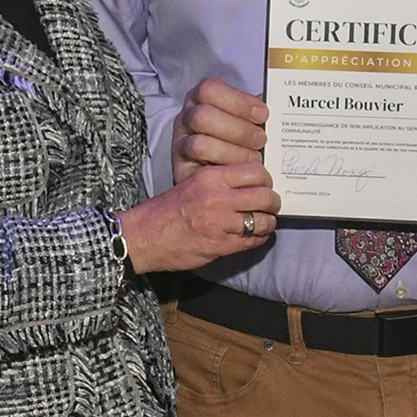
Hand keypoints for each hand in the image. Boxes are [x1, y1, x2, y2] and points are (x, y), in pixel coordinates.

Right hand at [120, 162, 279, 274]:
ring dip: (267, 223)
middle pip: (265, 196)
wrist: (143, 237)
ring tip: (262, 222)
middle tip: (270, 205)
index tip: (264, 185)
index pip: (255, 171)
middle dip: (273, 202)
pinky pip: (254, 241)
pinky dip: (258, 238)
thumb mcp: (193, 183)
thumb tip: (252, 182)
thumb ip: (221, 181)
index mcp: (210, 177)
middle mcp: (217, 198)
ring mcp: (220, 223)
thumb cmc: (167, 210)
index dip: (266, 180)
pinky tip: (252, 236)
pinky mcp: (221, 245)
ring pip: (264, 220)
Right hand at [172, 77, 267, 183]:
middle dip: (238, 129)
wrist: (216, 178)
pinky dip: (227, 172)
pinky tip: (243, 173)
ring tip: (255, 159)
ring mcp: (180, 145)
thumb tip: (282, 105)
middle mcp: (186, 118)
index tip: (263, 115)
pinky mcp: (181, 171)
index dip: (238, 101)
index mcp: (200, 99)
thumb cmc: (238, 140)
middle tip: (261, 140)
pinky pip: (201, 172)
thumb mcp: (245, 119)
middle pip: (203, 117)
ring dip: (233, 153)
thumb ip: (256, 112)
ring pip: (200, 145)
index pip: (209, 89)